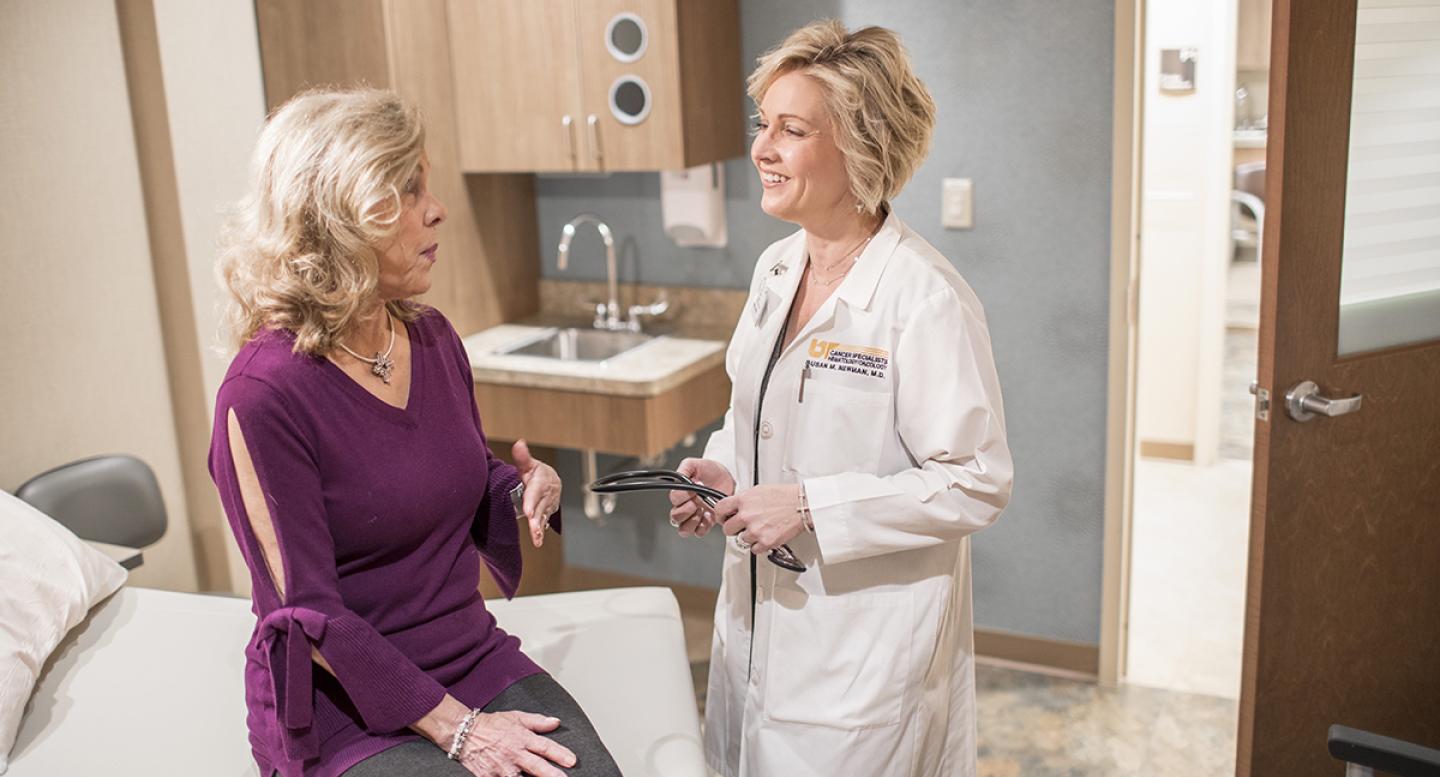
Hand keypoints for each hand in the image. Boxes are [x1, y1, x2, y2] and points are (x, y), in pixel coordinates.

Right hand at [412, 696, 574, 776]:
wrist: (464, 733)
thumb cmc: (492, 725)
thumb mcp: (516, 717)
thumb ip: (537, 722)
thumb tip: (556, 722)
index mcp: (522, 738)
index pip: (545, 747)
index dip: (559, 754)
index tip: (572, 761)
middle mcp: (514, 754)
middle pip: (537, 767)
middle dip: (552, 775)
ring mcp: (502, 768)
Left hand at [512, 440, 559, 547]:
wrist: (552, 481)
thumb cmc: (538, 474)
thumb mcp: (529, 465)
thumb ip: (523, 457)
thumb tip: (519, 444)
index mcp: (541, 482)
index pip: (536, 492)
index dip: (532, 501)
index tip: (528, 510)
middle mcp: (547, 495)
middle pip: (540, 507)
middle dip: (536, 518)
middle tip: (532, 526)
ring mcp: (548, 505)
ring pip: (543, 517)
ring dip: (539, 528)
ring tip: (536, 538)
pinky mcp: (547, 513)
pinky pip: (544, 522)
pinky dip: (541, 532)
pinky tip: (538, 540)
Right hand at [667, 458, 735, 537]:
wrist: (727, 478)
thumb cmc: (710, 470)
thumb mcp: (695, 464)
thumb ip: (685, 468)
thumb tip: (679, 479)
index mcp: (681, 493)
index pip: (674, 500)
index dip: (682, 497)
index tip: (693, 490)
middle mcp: (685, 506)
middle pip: (675, 517)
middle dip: (686, 511)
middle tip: (696, 503)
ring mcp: (695, 515)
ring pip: (684, 529)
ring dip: (692, 522)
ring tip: (702, 511)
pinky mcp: (706, 522)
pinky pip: (698, 532)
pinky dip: (703, 527)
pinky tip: (709, 516)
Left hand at [714, 484, 803, 554]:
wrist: (802, 505)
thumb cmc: (785, 496)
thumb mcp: (758, 490)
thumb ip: (744, 500)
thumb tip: (734, 507)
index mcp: (743, 500)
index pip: (719, 509)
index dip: (720, 515)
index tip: (722, 518)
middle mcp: (747, 515)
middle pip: (727, 529)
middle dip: (733, 529)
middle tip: (741, 527)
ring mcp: (755, 530)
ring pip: (741, 540)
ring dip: (749, 536)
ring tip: (761, 528)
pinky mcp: (766, 542)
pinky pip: (754, 549)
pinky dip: (759, 545)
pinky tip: (766, 535)